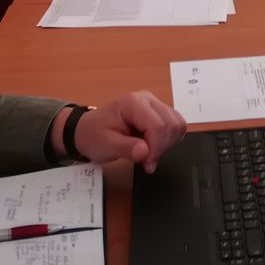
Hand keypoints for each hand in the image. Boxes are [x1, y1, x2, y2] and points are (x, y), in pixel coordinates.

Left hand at [65, 90, 187, 171]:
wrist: (87, 130)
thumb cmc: (94, 135)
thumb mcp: (106, 145)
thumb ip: (127, 148)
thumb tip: (145, 153)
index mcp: (133, 103)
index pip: (158, 125)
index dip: (156, 148)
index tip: (147, 164)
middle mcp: (148, 99)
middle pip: (171, 124)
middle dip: (162, 147)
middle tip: (147, 161)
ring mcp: (154, 104)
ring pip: (177, 124)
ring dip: (167, 144)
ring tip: (150, 153)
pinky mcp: (159, 112)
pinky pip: (175, 125)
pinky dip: (170, 139)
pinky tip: (155, 147)